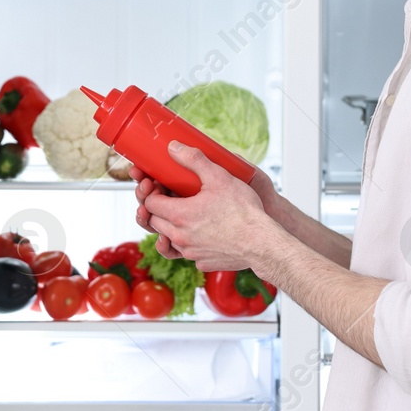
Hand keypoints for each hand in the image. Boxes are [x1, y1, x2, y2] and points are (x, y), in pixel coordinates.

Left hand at [136, 142, 284, 271]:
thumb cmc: (243, 211)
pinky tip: (204, 232)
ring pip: (170, 239)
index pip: (149, 204)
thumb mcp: (219, 176)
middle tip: (173, 198)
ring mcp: (191, 253)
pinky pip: (189, 252)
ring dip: (173, 227)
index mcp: (179, 215)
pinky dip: (191, 242)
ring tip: (187, 214)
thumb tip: (174, 147)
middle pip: (155, 222)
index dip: (153, 193)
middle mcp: (180, 237)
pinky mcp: (202, 262)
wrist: (262, 242)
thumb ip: (194, 160)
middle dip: (159, 209)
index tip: (162, 187)